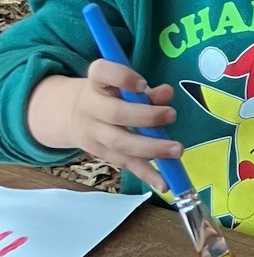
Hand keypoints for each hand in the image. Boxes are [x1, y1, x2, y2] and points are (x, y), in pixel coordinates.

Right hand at [39, 62, 181, 192]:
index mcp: (95, 82)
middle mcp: (90, 107)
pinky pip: (126, 165)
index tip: (142, 83)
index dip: (122, 77)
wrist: (73, 115)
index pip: (102, 73)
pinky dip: (147, 175)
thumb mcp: (124, 85)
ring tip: (177, 150)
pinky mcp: (103, 155)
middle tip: (171, 116)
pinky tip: (164, 184)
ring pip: (120, 144)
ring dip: (151, 148)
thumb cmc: (110, 94)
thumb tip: (167, 94)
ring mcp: (94, 134)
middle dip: (146, 117)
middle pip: (115, 114)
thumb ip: (147, 90)